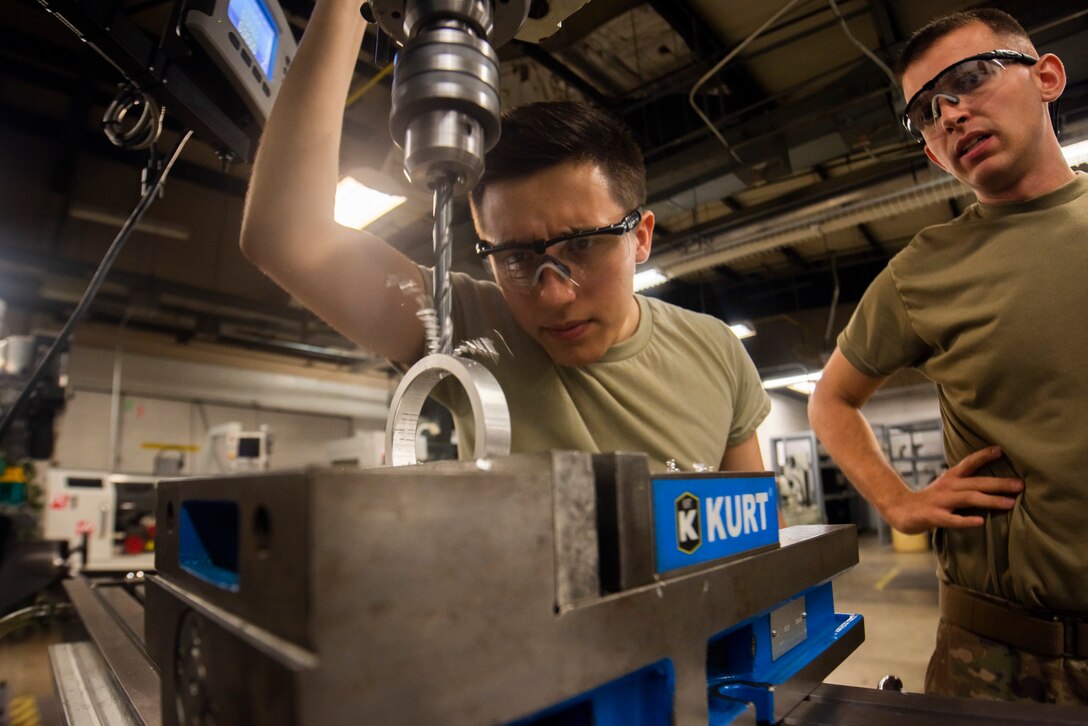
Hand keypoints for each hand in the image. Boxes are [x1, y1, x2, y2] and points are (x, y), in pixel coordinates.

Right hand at [882, 446, 1022, 533]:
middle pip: (976, 483)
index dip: (984, 456)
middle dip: (999, 483)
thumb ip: (967, 484)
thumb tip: (996, 483)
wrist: (900, 510)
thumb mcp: (947, 486)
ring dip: (990, 500)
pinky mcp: (934, 517)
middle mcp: (947, 487)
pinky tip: (980, 522)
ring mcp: (940, 501)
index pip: (969, 463)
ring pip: (968, 499)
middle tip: (1020, 485)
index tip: (1002, 449)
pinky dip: (966, 521)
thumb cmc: (931, 500)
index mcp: (951, 478)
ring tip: (1010, 503)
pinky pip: (952, 519)